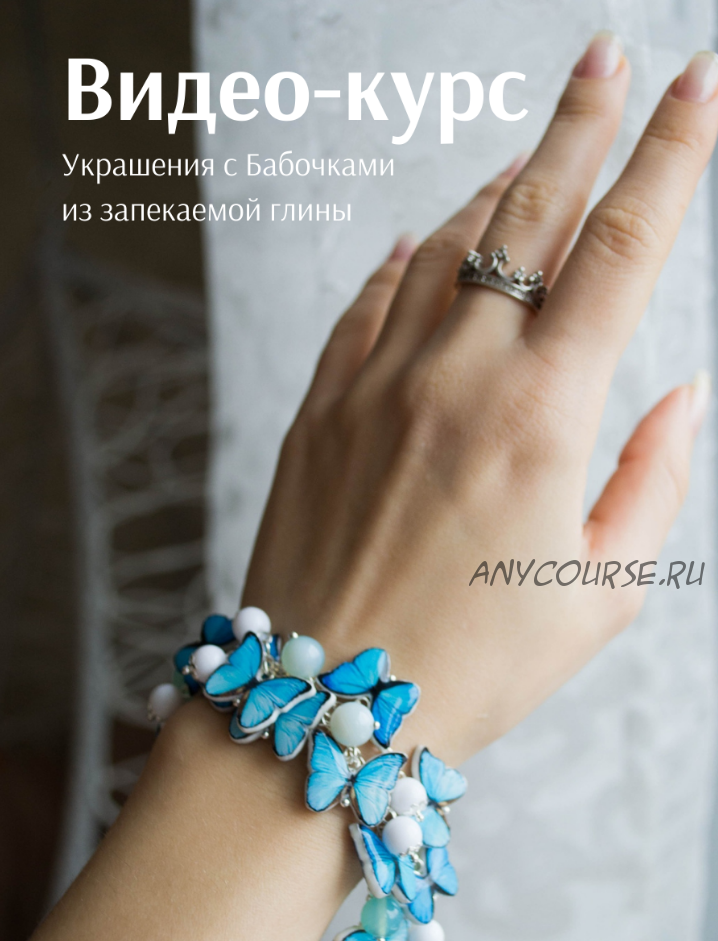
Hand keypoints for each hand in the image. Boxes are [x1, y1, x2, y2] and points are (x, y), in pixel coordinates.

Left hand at [243, 37, 715, 760]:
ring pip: (444, 246)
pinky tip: (424, 242)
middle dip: (579, 122)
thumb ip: (652, 480)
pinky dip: (405, 262)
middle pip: (528, 212)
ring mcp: (375, 385)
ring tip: (531, 155)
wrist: (326, 705)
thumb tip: (681, 395)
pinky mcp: (319, 409)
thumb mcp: (600, 594)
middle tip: (606, 54)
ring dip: (494, 189)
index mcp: (542, 417)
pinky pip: (367, 304)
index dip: (668, 155)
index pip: (622, 249)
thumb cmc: (475, 668)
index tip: (694, 85)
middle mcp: (455, 377)